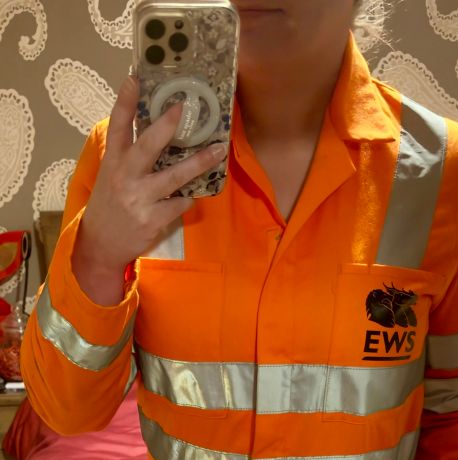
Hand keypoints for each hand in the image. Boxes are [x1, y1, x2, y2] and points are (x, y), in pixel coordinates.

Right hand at [72, 75, 226, 300]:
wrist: (101, 246)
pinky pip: (180, 203)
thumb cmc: (109, 206)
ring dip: (200, 163)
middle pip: (148, 145)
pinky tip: (185, 197)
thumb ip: (128, 156)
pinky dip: (186, 198)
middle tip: (183, 107)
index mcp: (113, 162)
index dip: (125, 101)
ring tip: (218, 151)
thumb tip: (156, 132)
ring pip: (175, 176)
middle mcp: (125, 177)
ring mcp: (140, 199)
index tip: (134, 77)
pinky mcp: (153, 219)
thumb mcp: (111, 176)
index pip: (118, 126)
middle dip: (166, 126)